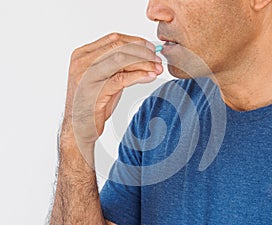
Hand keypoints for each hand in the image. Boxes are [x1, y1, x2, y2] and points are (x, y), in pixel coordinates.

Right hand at [61, 33, 162, 164]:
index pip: (114, 39)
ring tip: (156, 69)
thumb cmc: (92, 103)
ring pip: (121, 59)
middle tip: (157, 60)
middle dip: (143, 52)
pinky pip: (121, 78)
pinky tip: (149, 77)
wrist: (77, 127)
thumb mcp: (105, 78)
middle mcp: (82, 61)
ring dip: (143, 63)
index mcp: (83, 54)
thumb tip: (144, 56)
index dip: (136, 41)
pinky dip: (139, 75)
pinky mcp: (94, 90)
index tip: (151, 49)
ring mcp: (86, 75)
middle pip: (119, 46)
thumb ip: (119, 66)